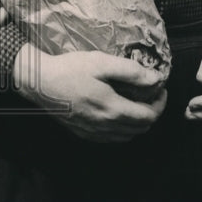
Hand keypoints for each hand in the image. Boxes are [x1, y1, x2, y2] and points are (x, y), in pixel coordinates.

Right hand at [13, 45, 166, 141]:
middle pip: (141, 128)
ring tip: (134, 103)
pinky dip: (121, 129)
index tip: (161, 89)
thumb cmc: (70, 69)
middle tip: (149, 95)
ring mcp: (94, 133)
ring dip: (137, 122)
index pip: (149, 116)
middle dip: (151, 112)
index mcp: (113, 109)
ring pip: (127, 136)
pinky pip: (111, 139)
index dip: (160, 104)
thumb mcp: (101, 62)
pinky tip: (116, 114)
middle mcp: (106, 126)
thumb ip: (131, 71)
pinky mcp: (83, 134)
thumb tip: (156, 79)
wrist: (39, 82)